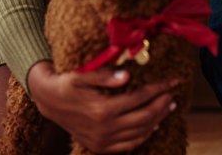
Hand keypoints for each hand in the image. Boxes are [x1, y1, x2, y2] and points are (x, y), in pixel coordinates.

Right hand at [27, 61, 176, 152]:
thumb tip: (127, 75)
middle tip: (172, 94)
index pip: (139, 97)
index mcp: (102, 108)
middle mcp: (105, 128)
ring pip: (139, 132)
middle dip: (162, 105)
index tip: (172, 81)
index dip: (158, 89)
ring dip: (157, 119)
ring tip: (167, 107)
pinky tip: (152, 125)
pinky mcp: (100, 146)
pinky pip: (129, 145)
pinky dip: (144, 135)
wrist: (49, 101)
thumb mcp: (82, 74)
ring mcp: (103, 140)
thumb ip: (104, 75)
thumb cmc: (68, 83)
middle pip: (144, 117)